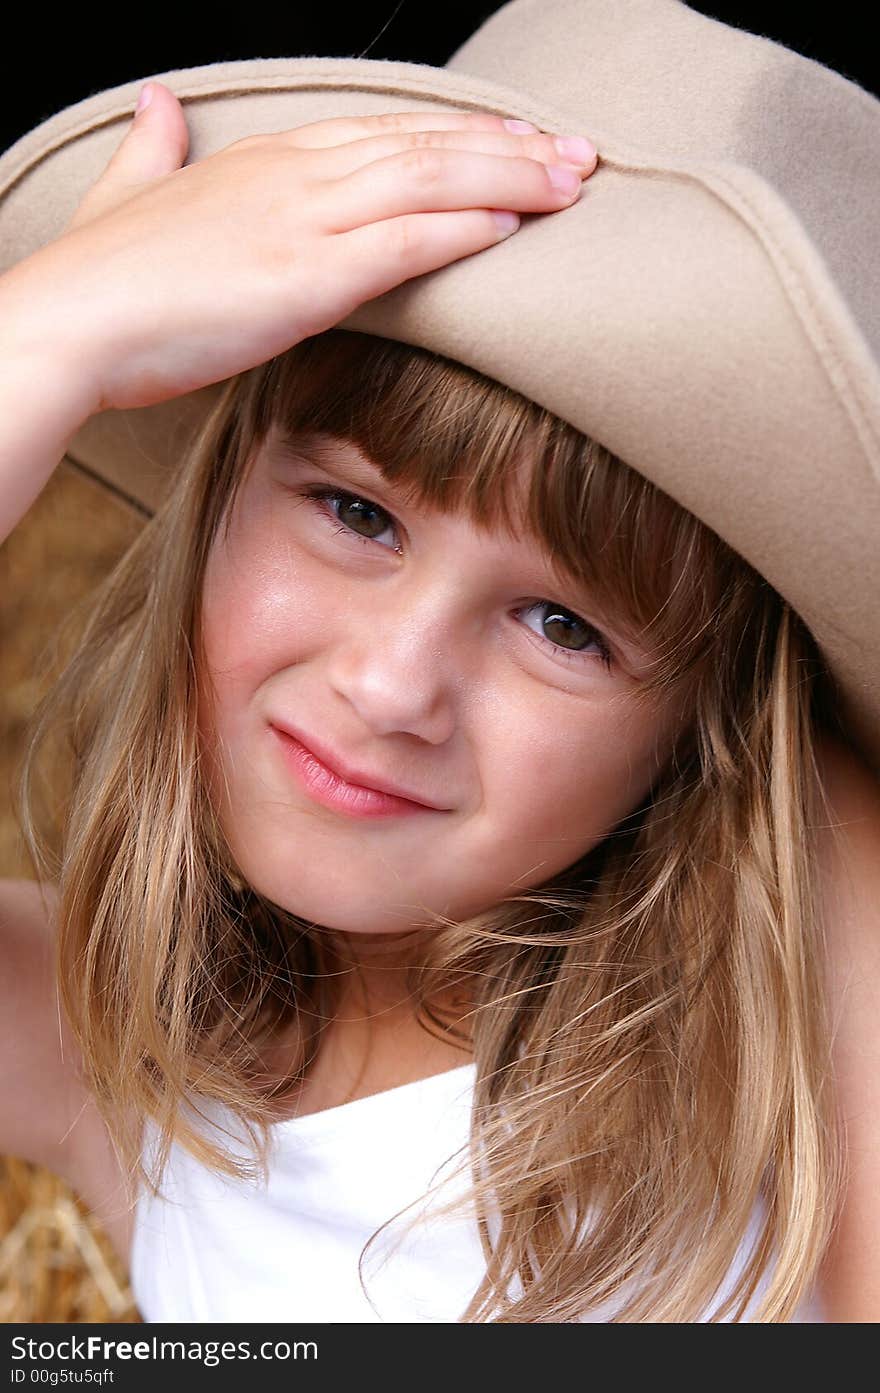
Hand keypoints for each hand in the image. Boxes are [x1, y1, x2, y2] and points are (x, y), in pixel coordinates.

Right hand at [24, 82, 596, 414]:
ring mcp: (302, 220)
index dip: (458, 134)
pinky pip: (402, 242)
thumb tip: (160, 104)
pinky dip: (462, 230)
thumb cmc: (102, 276)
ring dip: (509, 178)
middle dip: (509, 147)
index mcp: (268, 160)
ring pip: (429, 181)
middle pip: (425, 145)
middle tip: (577, 156)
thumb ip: (155, 148)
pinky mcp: (304, 275)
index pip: (386, 133)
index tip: (516, 140)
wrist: (70, 323)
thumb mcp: (130, 191)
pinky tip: (511, 228)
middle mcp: (295, 176)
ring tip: (571, 185)